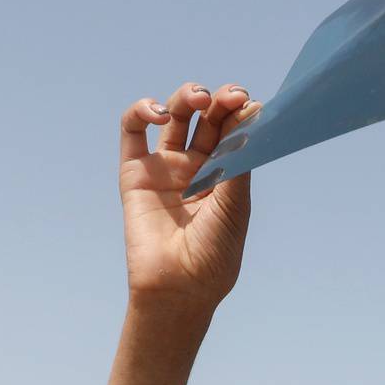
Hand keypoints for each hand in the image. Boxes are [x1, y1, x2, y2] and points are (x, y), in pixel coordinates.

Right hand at [116, 82, 260, 310]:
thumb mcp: (235, 205)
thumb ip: (239, 160)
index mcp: (227, 174)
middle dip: (218, 101)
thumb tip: (252, 114)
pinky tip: (156, 112)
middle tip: (230, 96)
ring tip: (197, 99)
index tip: (249, 103)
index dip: (240, 112)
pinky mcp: (135, 173)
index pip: (233, 131)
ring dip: (184, 97)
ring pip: (174, 117)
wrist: (178, 288)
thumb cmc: (214, 254)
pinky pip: (132, 131)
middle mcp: (197, 167)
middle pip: (206, 119)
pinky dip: (141, 111)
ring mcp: (166, 168)